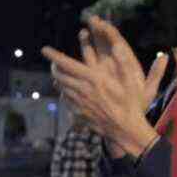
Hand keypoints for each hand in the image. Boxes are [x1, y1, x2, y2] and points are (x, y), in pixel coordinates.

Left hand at [42, 17, 166, 155]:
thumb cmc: (130, 104)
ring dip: (58, 78)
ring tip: (59, 73)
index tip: (44, 49)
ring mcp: (79, 103)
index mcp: (93, 79)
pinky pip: (65, 100)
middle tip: (54, 61)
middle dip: (54, 66)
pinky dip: (63, 92)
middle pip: (59, 75)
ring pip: (60, 87)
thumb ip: (123, 62)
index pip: (67, 64)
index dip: (54, 56)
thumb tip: (117, 46)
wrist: (125, 130)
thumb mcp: (132, 81)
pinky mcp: (78, 114)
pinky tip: (67, 91)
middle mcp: (83, 90)